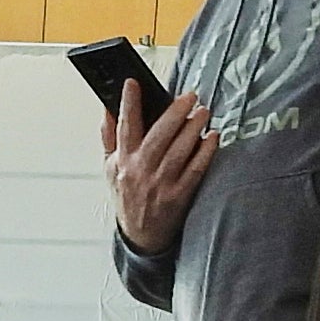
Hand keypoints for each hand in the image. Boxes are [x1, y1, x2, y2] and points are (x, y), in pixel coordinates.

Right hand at [103, 85, 218, 256]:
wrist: (140, 237)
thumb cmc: (127, 198)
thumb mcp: (110, 169)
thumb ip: (109, 138)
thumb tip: (107, 111)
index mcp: (123, 161)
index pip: (125, 126)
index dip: (129, 103)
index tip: (133, 83)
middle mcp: (140, 170)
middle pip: (159, 134)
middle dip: (175, 111)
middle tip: (189, 96)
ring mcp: (160, 184)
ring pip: (179, 149)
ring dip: (193, 128)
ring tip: (203, 112)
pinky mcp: (179, 196)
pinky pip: (195, 169)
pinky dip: (205, 152)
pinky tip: (212, 138)